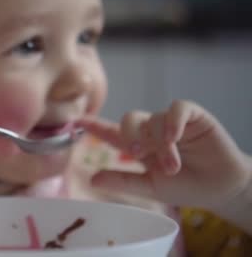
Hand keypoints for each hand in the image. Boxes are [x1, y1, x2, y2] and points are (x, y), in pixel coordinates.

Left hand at [79, 100, 251, 211]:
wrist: (220, 189)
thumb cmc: (185, 187)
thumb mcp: (150, 187)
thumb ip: (123, 181)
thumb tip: (92, 178)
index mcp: (138, 145)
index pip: (111, 132)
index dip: (95, 125)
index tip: (77, 121)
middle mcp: (151, 130)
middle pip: (130, 120)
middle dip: (131, 136)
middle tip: (138, 153)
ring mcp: (171, 121)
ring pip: (155, 120)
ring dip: (161, 143)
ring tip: (172, 164)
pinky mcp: (193, 116)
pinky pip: (178, 108)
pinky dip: (173, 120)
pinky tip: (175, 136)